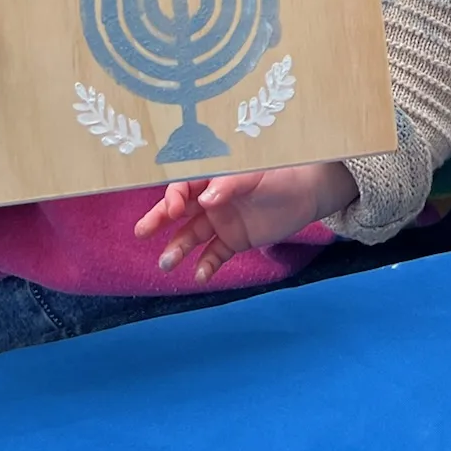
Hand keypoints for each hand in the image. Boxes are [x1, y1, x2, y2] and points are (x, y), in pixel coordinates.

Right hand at [134, 162, 357, 282]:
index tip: (173, 209)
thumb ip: (229, 185)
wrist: (309, 194)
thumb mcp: (255, 175)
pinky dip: (206, 265)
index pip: (185, 185)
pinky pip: (214, 254)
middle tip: (141, 232)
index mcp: (213, 177)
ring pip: (192, 236)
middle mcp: (212, 200)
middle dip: (159, 220)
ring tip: (166, 264)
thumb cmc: (281, 174)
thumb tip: (205, 200)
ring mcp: (221, 221)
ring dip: (178, 248)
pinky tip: (199, 276)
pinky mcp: (234, 241)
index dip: (175, 196)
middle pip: (179, 211)